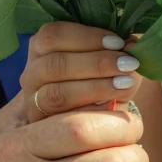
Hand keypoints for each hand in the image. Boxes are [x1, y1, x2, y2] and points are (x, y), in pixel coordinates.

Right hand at [20, 22, 142, 122]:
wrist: (100, 122)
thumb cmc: (105, 82)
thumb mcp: (112, 62)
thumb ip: (120, 52)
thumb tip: (131, 45)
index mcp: (42, 47)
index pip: (53, 35)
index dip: (87, 37)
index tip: (119, 43)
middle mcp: (31, 73)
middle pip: (54, 64)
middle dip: (96, 63)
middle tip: (128, 65)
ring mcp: (32, 101)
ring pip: (56, 94)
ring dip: (95, 88)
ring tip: (124, 84)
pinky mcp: (40, 126)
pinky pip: (61, 121)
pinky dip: (89, 113)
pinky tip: (112, 107)